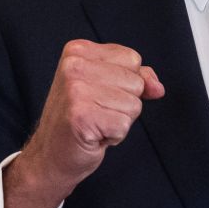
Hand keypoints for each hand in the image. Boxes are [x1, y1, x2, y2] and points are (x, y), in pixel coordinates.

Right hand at [0, 40, 163, 207]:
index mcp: (78, 51)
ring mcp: (76, 91)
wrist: (50, 156)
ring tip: (95, 123)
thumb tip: (157, 87)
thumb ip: (134, 77)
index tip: (99, 95)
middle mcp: (74, 66)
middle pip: (136, 82)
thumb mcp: (104, 87)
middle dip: (123, 103)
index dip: (124, 83)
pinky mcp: (82, 116)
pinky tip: (93, 135)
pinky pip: (124, 124)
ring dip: (119, 120)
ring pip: (133, 104)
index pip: (132, 59)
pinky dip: (114, 136)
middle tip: (96, 112)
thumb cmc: (77, 120)